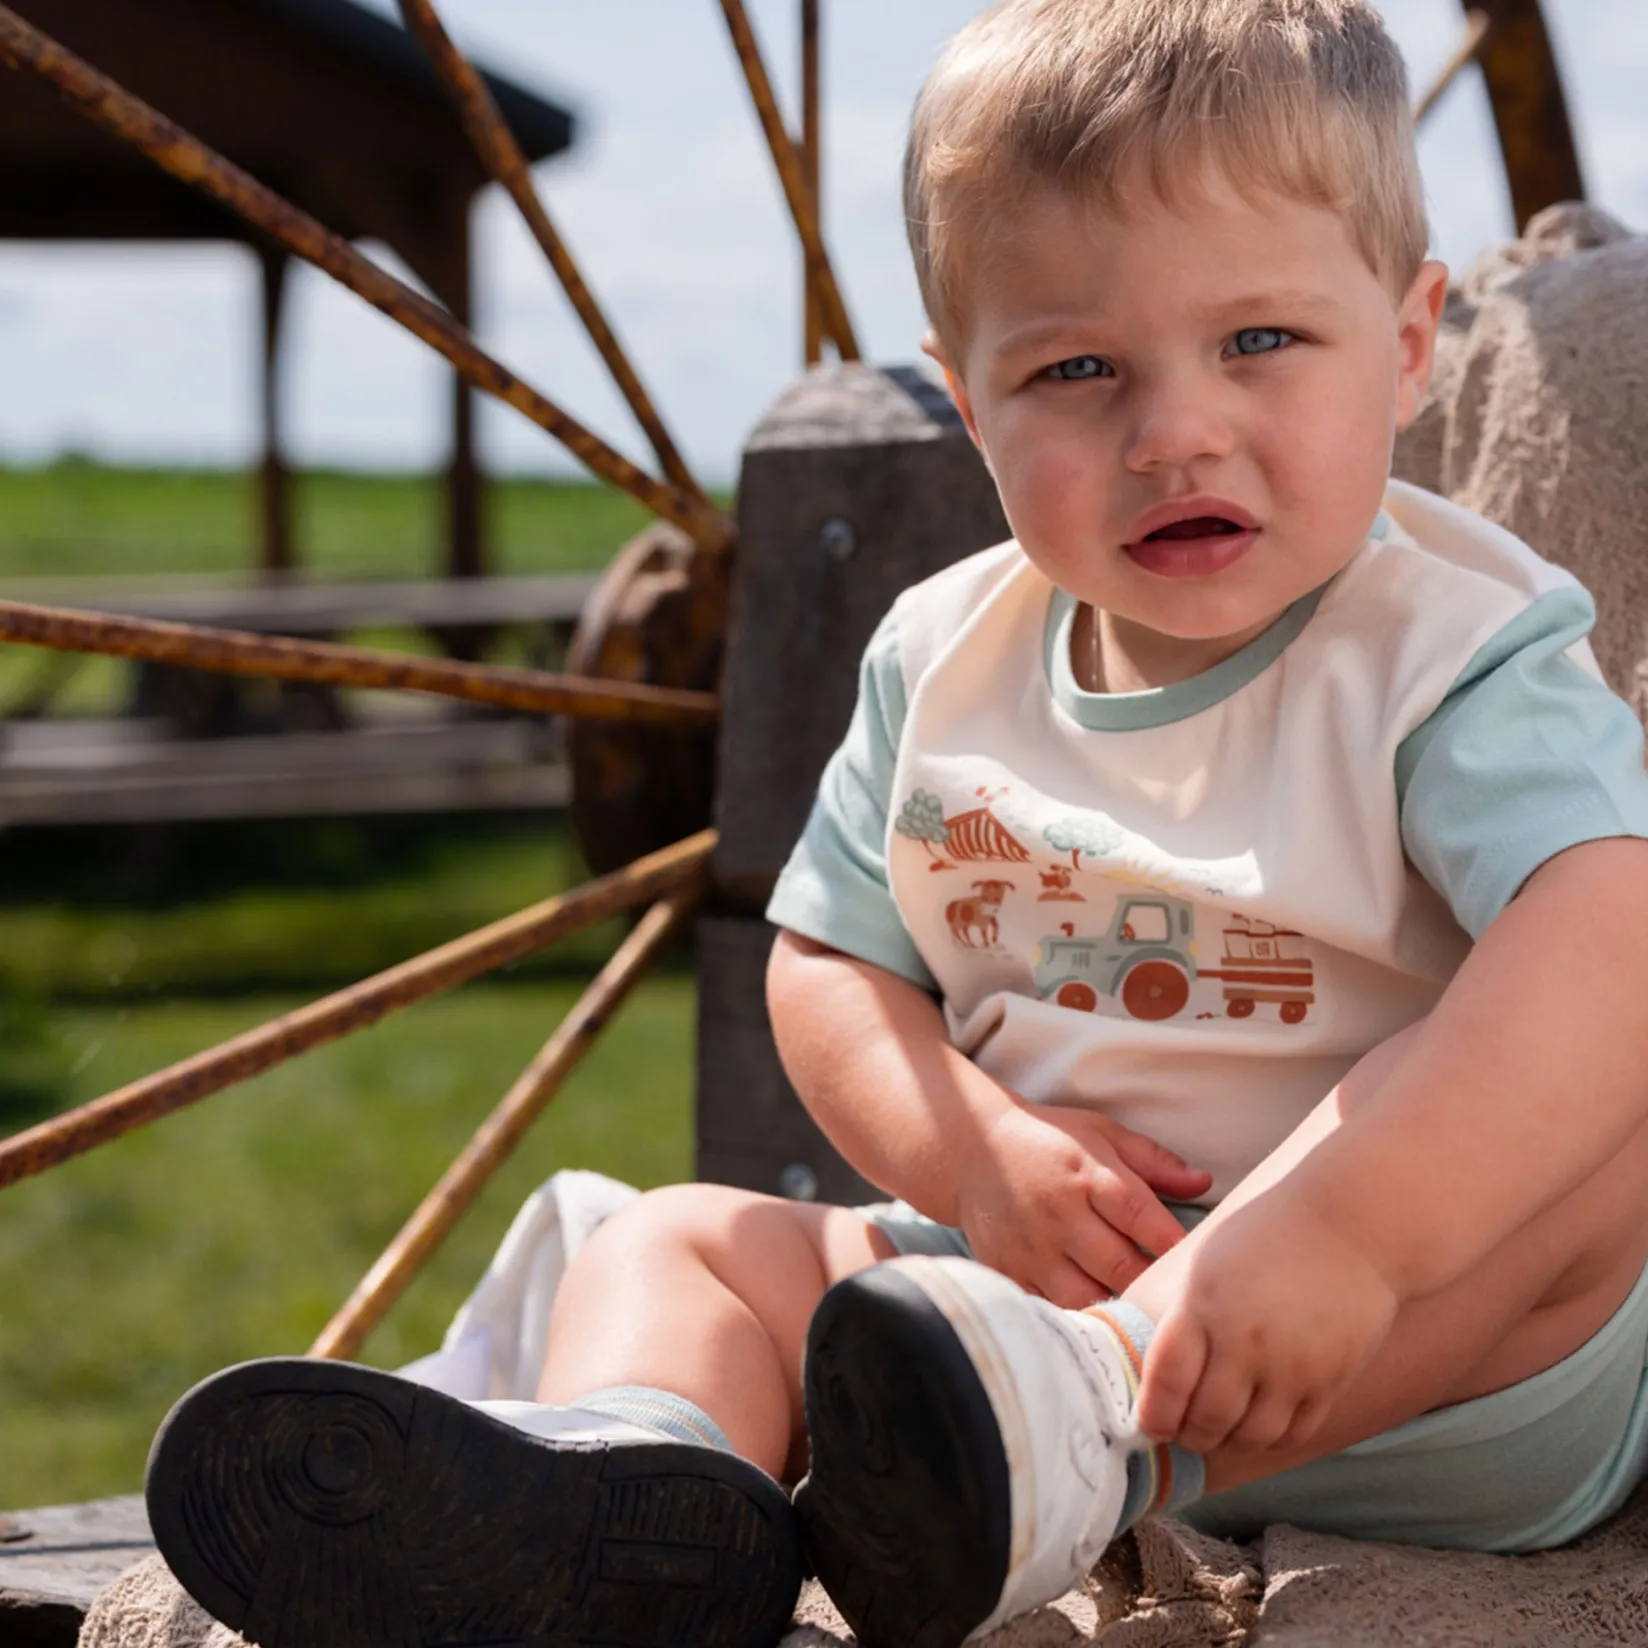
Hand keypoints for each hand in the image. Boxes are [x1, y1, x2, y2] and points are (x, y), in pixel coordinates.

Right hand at [954, 1102, 1212, 1306]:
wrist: (971, 1151)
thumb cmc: (1049, 1141)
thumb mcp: (1101, 1134)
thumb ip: (1153, 1161)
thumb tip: (1205, 1183)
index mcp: (1088, 1175)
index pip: (1142, 1216)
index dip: (1175, 1246)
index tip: (1201, 1266)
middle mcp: (1061, 1214)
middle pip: (1120, 1265)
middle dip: (1154, 1288)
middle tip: (1182, 1305)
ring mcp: (1033, 1248)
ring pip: (1087, 1297)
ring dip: (1119, 1310)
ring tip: (1147, 1321)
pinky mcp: (1010, 1271)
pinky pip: (1051, 1310)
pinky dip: (1078, 1320)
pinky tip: (1102, 1325)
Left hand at [1132, 1194, 1400, 1453]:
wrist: (1351, 1224)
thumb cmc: (1268, 1234)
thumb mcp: (1207, 1261)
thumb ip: (1182, 1315)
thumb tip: (1150, 1365)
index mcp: (1205, 1304)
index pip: (1166, 1380)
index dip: (1152, 1415)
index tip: (1146, 1425)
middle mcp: (1246, 1340)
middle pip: (1207, 1418)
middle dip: (1188, 1435)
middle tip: (1181, 1432)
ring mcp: (1292, 1365)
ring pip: (1251, 1436)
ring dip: (1228, 1441)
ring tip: (1217, 1431)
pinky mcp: (1331, 1379)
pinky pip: (1294, 1432)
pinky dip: (1270, 1437)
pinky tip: (1257, 1424)